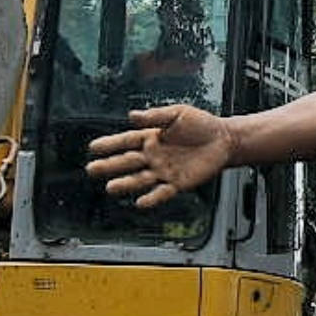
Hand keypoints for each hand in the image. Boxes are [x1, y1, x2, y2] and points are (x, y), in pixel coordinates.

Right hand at [86, 104, 231, 207]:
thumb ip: (155, 116)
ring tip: (110, 187)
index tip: (93, 147)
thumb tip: (132, 116)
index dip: (110, 144)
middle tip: (91, 169)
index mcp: (151, 137)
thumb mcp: (178, 113)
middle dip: (109, 165)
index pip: (126, 141)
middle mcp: (154, 156)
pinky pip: (162, 192)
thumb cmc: (201, 124)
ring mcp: (164, 171)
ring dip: (125, 184)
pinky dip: (152, 198)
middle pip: (128, 162)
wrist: (224, 140)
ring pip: (140, 179)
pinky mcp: (178, 183)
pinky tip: (140, 202)